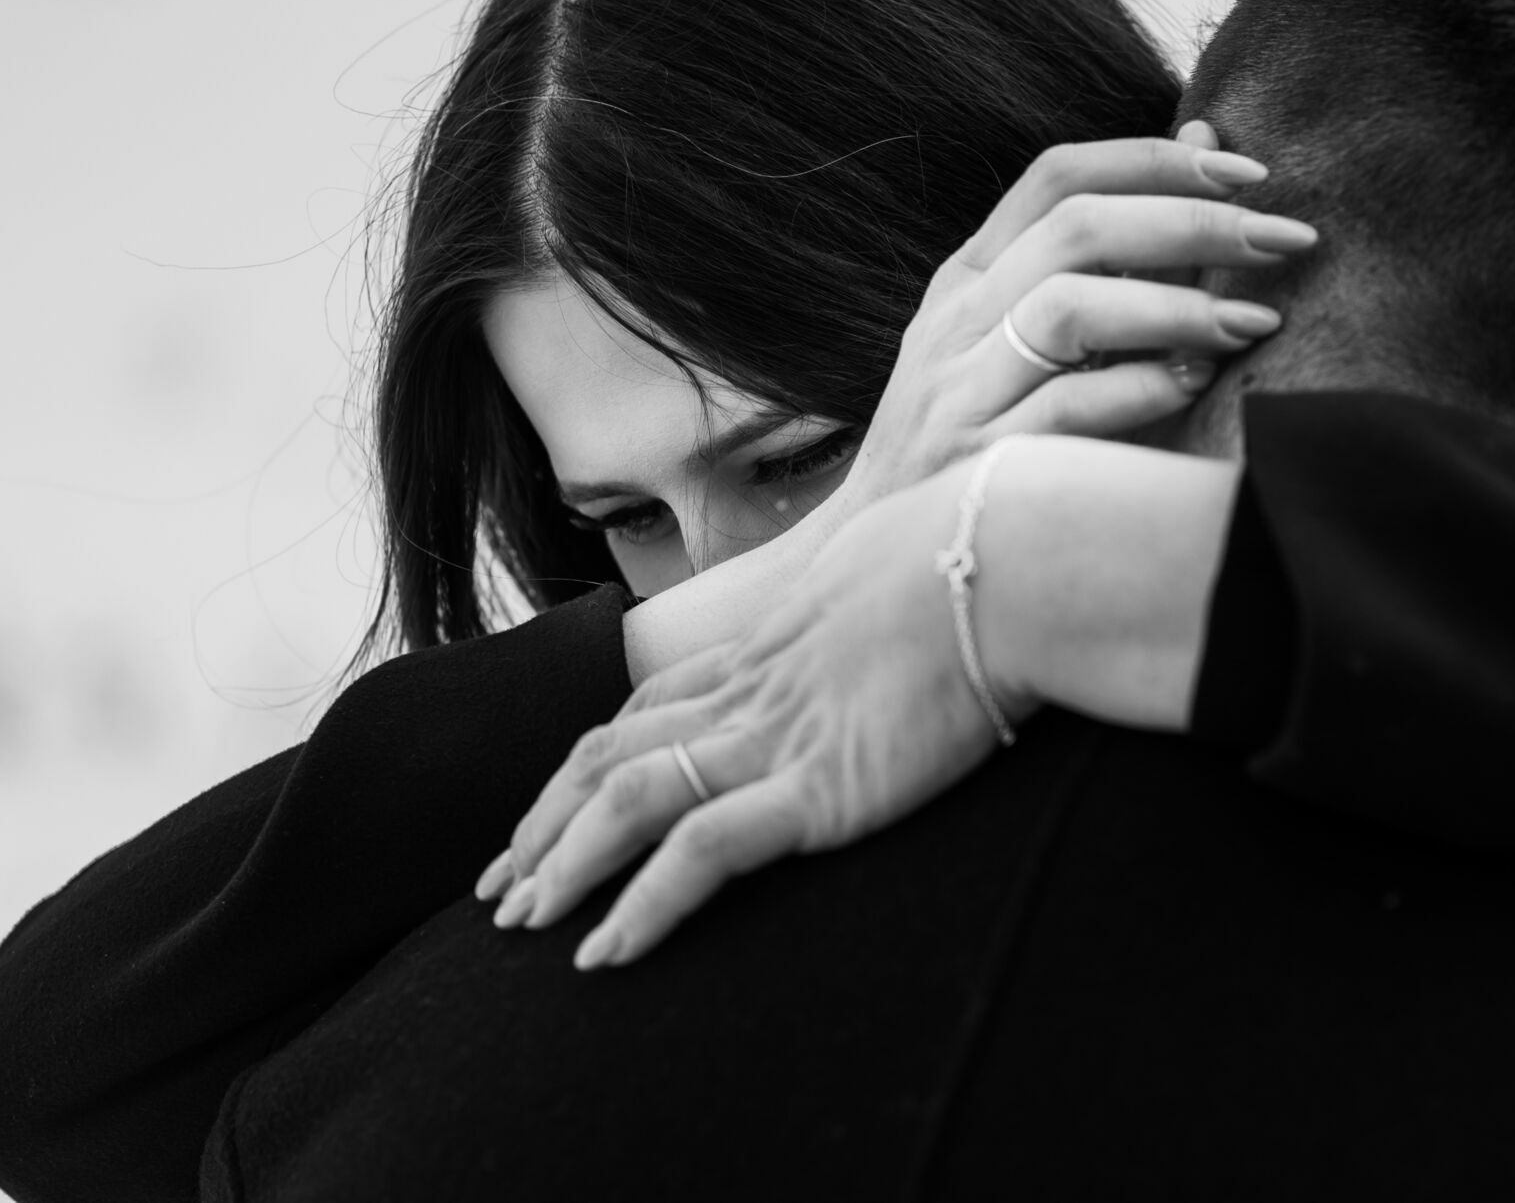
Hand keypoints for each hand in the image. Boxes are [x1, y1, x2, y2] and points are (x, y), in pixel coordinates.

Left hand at [486, 458, 995, 966]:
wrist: (1018, 560)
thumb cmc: (981, 565)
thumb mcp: (903, 593)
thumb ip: (873, 628)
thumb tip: (905, 640)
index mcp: (762, 651)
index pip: (639, 714)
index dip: (578, 771)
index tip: (543, 820)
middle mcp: (748, 695)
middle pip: (604, 756)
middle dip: (540, 824)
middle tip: (495, 890)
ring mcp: (776, 739)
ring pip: (624, 800)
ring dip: (562, 865)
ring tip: (519, 926)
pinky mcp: (818, 787)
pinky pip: (699, 853)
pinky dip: (640, 906)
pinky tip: (602, 954)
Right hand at [619, 127, 1310, 699]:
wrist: (873, 561)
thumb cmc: (970, 442)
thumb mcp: (1013, 334)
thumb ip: (1111, 252)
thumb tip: (1210, 140)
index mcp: (966, 280)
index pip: (1056, 177)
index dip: (1156, 159)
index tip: (1248, 171)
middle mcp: (955, 324)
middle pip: (1077, 229)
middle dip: (1194, 223)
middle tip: (1286, 240)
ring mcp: (958, 392)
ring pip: (1068, 307)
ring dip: (1175, 306)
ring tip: (1254, 323)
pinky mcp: (974, 464)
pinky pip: (1066, 409)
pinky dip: (1139, 388)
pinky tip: (1193, 384)